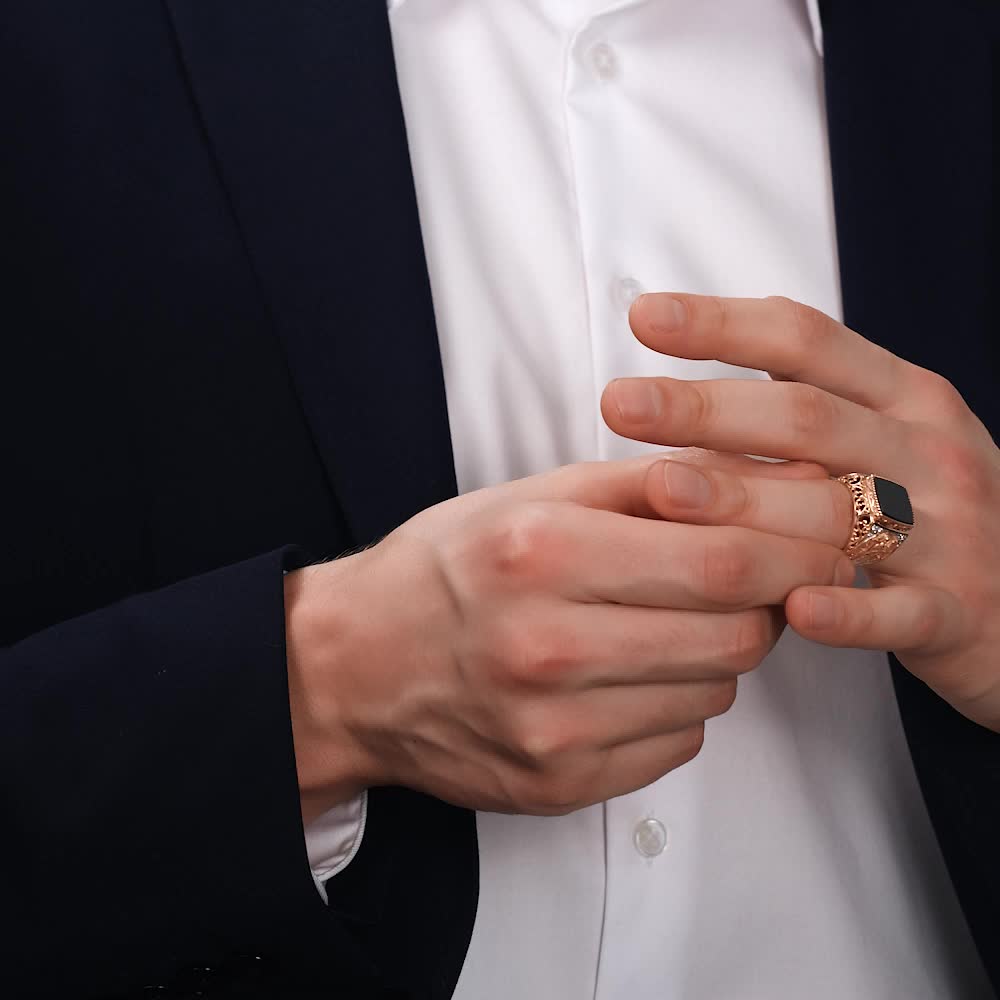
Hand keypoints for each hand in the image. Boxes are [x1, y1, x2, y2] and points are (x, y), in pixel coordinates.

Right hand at [284, 450, 853, 821]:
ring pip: (715, 691)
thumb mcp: (526, 497)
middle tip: (748, 579)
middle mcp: (548, 648)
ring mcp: (555, 730)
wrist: (352, 668)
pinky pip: (677, 742)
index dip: (791, 548)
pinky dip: (676, 702)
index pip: (722, 557)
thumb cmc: (442, 570)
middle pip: (736, 634)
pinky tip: (627, 675)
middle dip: (766, 603)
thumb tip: (755, 474)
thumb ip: (640, 482)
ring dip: (716, 652)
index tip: (815, 540)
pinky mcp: (561, 785)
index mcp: (542, 554)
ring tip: (665, 623)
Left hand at [602, 292, 999, 730]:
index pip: (807, 342)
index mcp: (903, 399)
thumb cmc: (935, 510)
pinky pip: (903, 615)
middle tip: (620, 403)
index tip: (645, 315)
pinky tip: (793, 611)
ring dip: (748, 500)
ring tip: (664, 490)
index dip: (725, 325)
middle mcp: (928, 452)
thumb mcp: (887, 439)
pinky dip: (850, 613)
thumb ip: (803, 411)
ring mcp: (952, 533)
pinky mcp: (960, 613)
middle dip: (707, 408)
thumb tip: (681, 395)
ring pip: (842, 512)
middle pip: (809, 418)